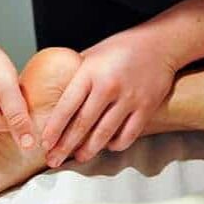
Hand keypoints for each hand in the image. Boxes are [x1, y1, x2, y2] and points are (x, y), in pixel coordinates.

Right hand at [0, 32, 36, 150]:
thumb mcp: (6, 88)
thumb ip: (18, 117)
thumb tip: (28, 145)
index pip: (15, 127)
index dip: (23, 107)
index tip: (20, 90)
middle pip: (7, 120)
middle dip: (14, 103)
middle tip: (8, 82)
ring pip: (1, 110)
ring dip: (7, 96)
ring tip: (0, 79)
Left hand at [40, 28, 177, 166]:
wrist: (158, 43)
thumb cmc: (121, 48)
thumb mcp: (92, 55)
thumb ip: (76, 76)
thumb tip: (54, 96)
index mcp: (90, 72)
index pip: (67, 106)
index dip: (54, 129)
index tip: (45, 143)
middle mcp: (109, 86)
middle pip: (82, 125)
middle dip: (65, 146)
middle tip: (53, 159)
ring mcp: (129, 98)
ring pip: (104, 134)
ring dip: (89, 150)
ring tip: (79, 157)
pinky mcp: (146, 107)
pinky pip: (127, 135)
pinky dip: (115, 145)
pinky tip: (107, 145)